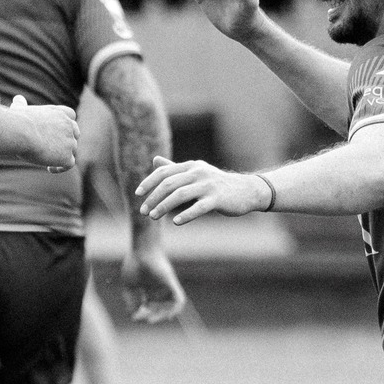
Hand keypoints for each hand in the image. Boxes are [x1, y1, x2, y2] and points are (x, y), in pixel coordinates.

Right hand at [13, 94, 78, 170]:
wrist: (22, 131)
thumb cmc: (17, 120)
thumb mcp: (19, 109)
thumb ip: (21, 105)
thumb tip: (17, 99)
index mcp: (58, 112)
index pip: (71, 116)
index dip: (66, 125)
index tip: (56, 133)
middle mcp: (68, 125)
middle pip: (75, 133)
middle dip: (67, 141)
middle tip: (53, 149)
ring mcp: (70, 141)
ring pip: (72, 149)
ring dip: (62, 155)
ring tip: (46, 160)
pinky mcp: (66, 156)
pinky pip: (69, 164)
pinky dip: (61, 167)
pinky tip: (50, 168)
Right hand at [121, 244, 185, 323]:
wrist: (142, 250)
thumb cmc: (134, 264)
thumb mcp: (129, 286)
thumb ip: (130, 301)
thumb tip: (133, 316)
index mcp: (149, 289)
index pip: (149, 307)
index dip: (143, 314)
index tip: (135, 317)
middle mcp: (159, 289)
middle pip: (159, 308)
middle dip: (153, 316)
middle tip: (146, 319)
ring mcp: (166, 286)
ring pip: (171, 306)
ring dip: (163, 315)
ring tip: (153, 318)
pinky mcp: (172, 283)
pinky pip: (179, 300)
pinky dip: (175, 309)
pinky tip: (168, 315)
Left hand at [136, 155, 267, 223]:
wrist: (246, 190)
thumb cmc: (216, 183)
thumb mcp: (196, 172)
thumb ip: (175, 168)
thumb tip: (155, 160)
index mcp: (191, 166)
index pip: (164, 172)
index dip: (148, 182)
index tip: (138, 194)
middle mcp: (198, 172)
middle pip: (169, 184)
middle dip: (153, 198)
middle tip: (143, 211)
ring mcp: (208, 185)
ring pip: (180, 195)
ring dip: (163, 206)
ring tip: (153, 217)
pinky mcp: (217, 199)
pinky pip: (198, 207)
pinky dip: (185, 215)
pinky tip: (175, 222)